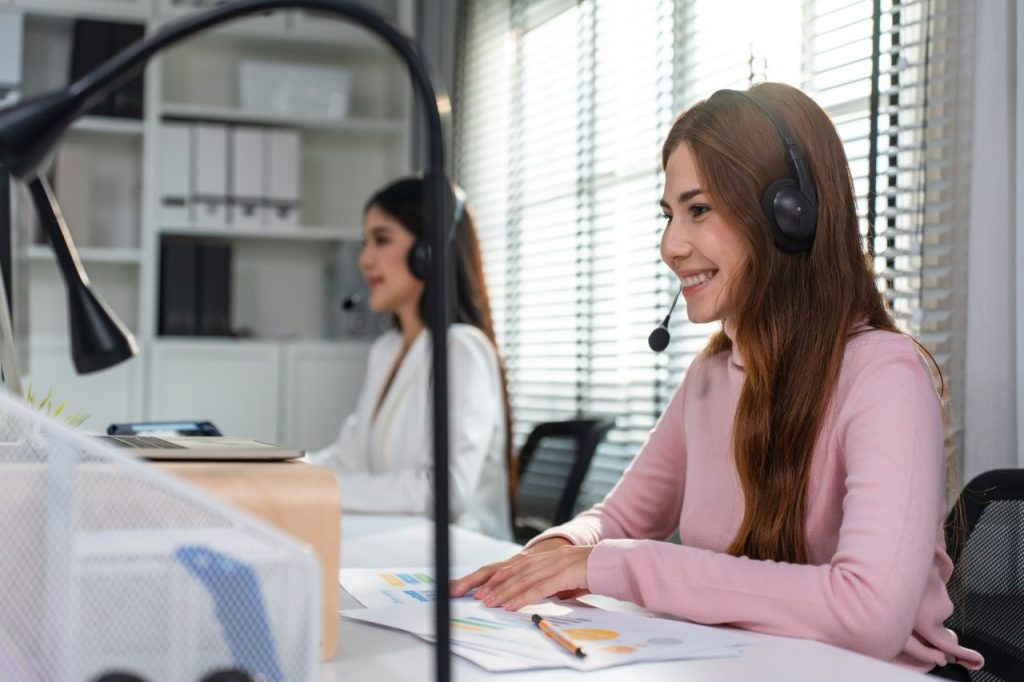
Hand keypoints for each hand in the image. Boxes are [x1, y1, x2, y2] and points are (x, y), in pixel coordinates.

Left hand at [450, 539, 594, 610]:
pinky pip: (539, 588)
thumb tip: (550, 594)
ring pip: (524, 579)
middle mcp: (551, 557)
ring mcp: (557, 563)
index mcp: (551, 556)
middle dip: (497, 584)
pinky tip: (511, 605)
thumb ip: (558, 581)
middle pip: (518, 571)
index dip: (502, 575)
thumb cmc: (597, 572)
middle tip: (481, 596)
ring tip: (490, 602)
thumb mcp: (572, 575)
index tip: (487, 586)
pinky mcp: (564, 574)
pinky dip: (523, 597)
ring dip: (505, 592)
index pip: (521, 565)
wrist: (617, 562)